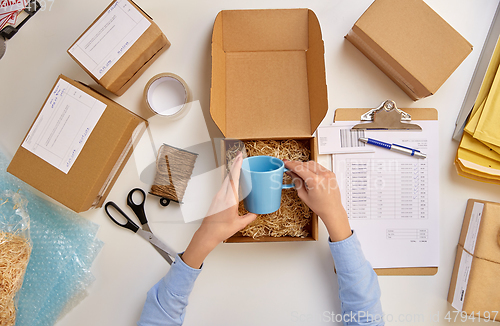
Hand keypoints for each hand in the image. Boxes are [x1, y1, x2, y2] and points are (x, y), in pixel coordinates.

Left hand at [182, 153, 256, 267]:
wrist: (207, 234)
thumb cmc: (221, 230)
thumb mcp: (239, 224)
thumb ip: (249, 217)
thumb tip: (256, 212)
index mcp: (230, 200)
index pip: (234, 179)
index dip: (237, 166)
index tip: (240, 157)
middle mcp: (222, 195)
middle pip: (229, 176)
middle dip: (235, 165)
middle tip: (240, 156)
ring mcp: (218, 196)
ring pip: (226, 180)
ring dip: (232, 172)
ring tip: (238, 165)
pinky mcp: (216, 199)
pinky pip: (224, 186)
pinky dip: (229, 180)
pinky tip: (233, 180)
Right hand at [284, 160, 350, 241]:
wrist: (333, 210)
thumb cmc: (320, 206)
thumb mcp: (303, 195)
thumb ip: (297, 182)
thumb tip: (291, 173)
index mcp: (315, 181)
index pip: (299, 168)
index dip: (291, 164)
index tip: (286, 163)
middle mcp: (323, 175)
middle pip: (305, 164)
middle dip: (296, 164)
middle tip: (290, 166)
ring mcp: (328, 173)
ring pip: (312, 163)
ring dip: (304, 165)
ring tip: (298, 170)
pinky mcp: (331, 174)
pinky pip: (319, 166)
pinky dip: (312, 167)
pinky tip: (308, 171)